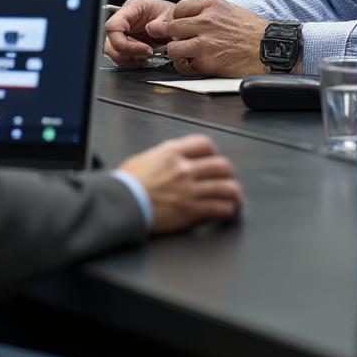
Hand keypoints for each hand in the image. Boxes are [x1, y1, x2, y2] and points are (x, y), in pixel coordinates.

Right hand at [104, 0, 175, 66]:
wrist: (179, 23)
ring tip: (147, 57)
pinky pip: (122, 57)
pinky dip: (133, 61)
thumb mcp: (171, 15)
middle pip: (110, 42)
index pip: (113, 26)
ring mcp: (125, 33)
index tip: (144, 49)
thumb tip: (149, 30)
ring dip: (130, 59)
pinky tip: (145, 59)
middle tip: (148, 54)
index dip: (124, 43)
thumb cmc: (173, 14)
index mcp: (132, 8)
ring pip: (114, 52)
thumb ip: (161, 23)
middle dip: (128, 53)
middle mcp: (125, 20)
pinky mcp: (128, 44)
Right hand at [119, 133, 242, 232]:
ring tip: (235, 199)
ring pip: (226, 187)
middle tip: (228, 180)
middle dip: (228, 174)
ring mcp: (190, 189)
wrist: (121, 204)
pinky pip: (219, 207)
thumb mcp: (145, 159)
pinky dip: (228, 210)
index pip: (205, 144)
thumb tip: (173, 160)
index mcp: (172, 152)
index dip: (213, 152)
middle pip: (222, 165)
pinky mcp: (191, 210)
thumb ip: (164, 157)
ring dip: (235, 193)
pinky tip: (229, 212)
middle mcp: (185, 168)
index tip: (214, 159)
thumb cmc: (126, 184)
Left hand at [164, 0, 269, 76]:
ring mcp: (205, 42)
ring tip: (188, 56)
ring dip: (178, 54)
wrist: (272, 49)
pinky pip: (184, 66)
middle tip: (180, 43)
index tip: (181, 27)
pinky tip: (197, 66)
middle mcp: (206, 21)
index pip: (179, 8)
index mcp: (212, 5)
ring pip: (172, 48)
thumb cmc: (254, 32)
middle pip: (171, 27)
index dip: (177, 19)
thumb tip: (189, 20)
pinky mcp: (207, 62)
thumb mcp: (231, 11)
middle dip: (172, 37)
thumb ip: (209, 13)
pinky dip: (188, 68)